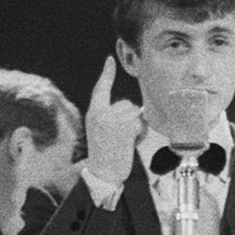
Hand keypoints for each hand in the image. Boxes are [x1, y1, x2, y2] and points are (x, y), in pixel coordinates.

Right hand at [84, 56, 143, 185]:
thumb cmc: (105, 156)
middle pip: (127, 104)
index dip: (107, 74)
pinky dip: (140, 134)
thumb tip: (136, 111)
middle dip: (130, 119)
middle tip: (122, 138)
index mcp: (94, 113)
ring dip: (136, 128)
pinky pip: (140, 124)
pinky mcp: (124, 128)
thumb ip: (110, 118)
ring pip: (135, 113)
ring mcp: (112, 120)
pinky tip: (131, 144)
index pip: (100, 89)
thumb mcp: (101, 132)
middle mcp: (101, 114)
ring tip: (126, 142)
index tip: (110, 60)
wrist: (103, 174)